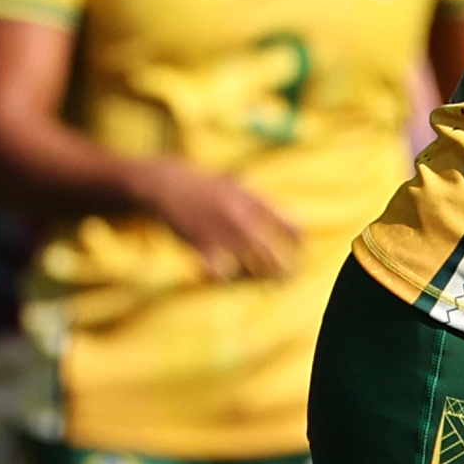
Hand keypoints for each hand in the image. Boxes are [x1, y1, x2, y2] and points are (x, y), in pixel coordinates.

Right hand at [138, 159, 299, 281]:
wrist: (164, 185)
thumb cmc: (203, 187)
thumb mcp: (235, 183)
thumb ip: (259, 200)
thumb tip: (284, 218)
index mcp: (253, 201)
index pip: (291, 226)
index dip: (299, 243)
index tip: (298, 252)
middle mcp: (241, 217)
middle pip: (274, 254)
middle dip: (283, 271)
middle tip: (285, 279)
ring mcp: (221, 233)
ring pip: (249, 268)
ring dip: (255, 278)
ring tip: (256, 280)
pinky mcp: (200, 246)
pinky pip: (221, 274)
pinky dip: (225, 279)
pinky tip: (224, 276)